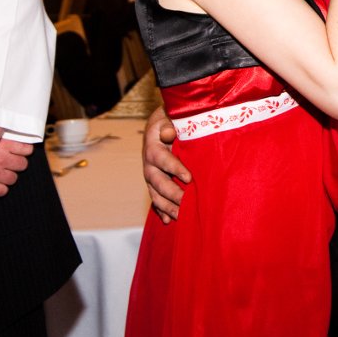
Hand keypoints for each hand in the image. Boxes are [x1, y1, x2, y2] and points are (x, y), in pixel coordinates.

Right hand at [0, 138, 32, 196]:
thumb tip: (8, 127)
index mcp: (2, 145)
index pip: (27, 149)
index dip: (24, 151)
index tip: (18, 152)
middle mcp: (1, 159)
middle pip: (23, 165)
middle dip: (16, 164)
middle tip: (8, 163)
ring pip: (13, 179)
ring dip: (8, 177)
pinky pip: (3, 191)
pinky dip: (0, 189)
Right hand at [143, 107, 187, 221]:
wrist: (164, 122)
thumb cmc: (172, 118)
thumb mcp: (170, 116)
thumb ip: (169, 124)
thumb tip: (168, 135)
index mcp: (153, 145)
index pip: (161, 158)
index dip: (174, 168)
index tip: (189, 177)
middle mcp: (149, 162)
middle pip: (157, 181)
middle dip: (172, 193)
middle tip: (187, 203)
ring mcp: (151, 174)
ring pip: (155, 193)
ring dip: (167, 206)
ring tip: (180, 216)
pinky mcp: (155, 182)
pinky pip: (155, 198)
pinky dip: (161, 210)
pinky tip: (168, 221)